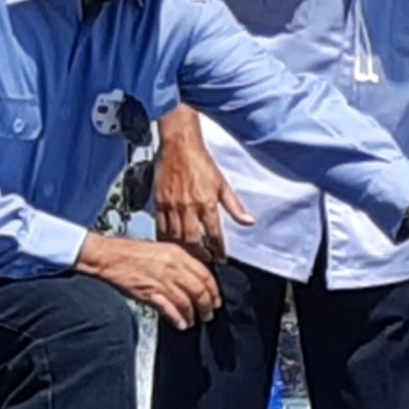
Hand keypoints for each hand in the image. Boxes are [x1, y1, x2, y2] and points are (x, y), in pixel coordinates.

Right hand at [76, 233, 220, 330]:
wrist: (105, 255)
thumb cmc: (128, 252)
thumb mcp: (160, 250)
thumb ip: (177, 264)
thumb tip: (192, 278)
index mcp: (177, 254)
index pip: (205, 275)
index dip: (214, 290)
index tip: (216, 299)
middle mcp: (173, 267)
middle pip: (200, 290)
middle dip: (207, 305)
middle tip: (209, 313)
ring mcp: (162, 280)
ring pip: (187, 302)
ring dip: (193, 315)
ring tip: (194, 321)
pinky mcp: (149, 292)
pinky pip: (170, 308)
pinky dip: (178, 318)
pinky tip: (181, 323)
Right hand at [153, 112, 251, 263]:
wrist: (180, 146)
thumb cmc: (201, 163)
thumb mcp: (223, 184)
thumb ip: (235, 206)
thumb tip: (249, 222)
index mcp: (206, 203)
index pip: (214, 234)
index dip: (219, 250)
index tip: (222, 259)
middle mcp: (188, 207)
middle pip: (192, 240)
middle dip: (200, 255)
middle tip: (206, 262)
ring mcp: (171, 206)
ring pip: (175, 236)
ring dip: (183, 250)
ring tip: (190, 257)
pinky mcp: (159, 202)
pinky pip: (161, 226)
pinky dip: (166, 238)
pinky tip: (171, 244)